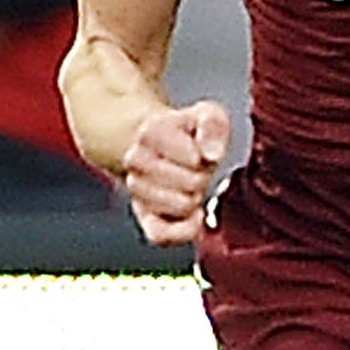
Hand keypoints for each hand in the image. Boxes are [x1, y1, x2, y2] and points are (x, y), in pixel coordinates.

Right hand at [120, 99, 230, 244]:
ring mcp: (136, 190)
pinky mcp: (143, 217)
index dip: (204, 159)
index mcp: (150, 131)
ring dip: (194, 199)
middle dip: (201, 179)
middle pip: (188, 184)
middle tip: (197, 171)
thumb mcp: (207, 115)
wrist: (162, 148)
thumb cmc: (187, 133)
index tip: (200, 153)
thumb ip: (213, 125)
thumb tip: (210, 153)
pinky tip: (194, 216)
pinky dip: (184, 230)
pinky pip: (162, 235)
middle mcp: (135, 160)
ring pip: (178, 208)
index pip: (191, 158)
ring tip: (189, 185)